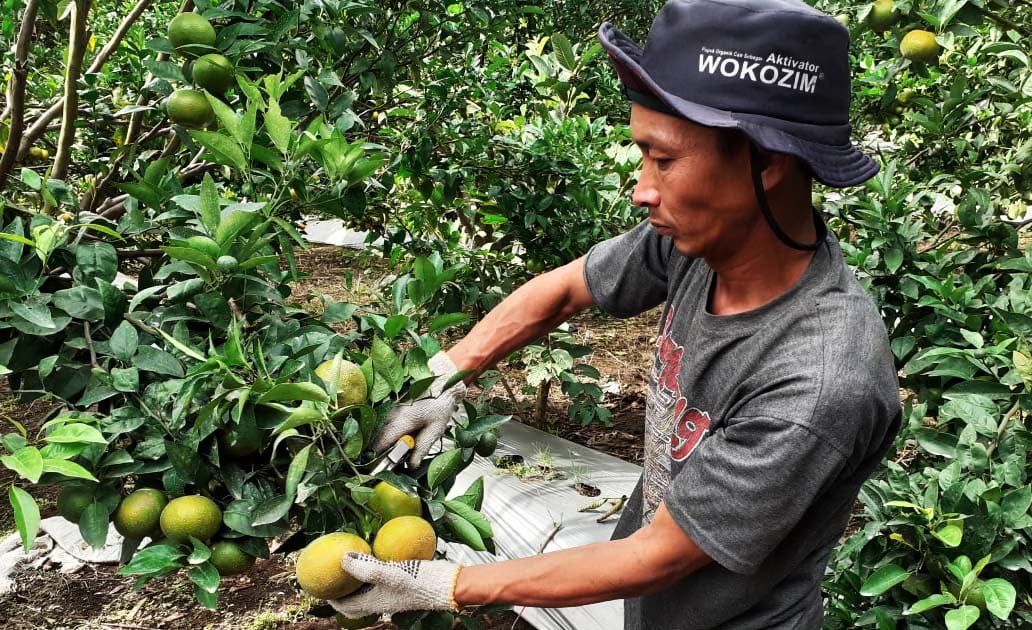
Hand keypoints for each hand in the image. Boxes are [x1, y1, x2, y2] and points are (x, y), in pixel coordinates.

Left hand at [329, 553, 461, 617]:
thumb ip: (366, 568)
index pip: (347, 606)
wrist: (449, 585)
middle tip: (336, 576)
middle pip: (356, 601)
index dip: (333, 598)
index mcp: (376, 602)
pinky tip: (379, 555)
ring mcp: (395, 593)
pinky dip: (375, 572)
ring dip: (359, 581)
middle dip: (344, 592)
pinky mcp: (405, 584)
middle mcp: (383, 600)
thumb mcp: (391, 573)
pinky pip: (383, 580)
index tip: (322, 585)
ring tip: (353, 563)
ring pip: (369, 591)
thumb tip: (342, 559)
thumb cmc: (421, 582)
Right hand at [373, 352, 466, 465]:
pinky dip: (389, 435)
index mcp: (403, 420)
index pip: (382, 441)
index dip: (377, 455)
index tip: (377, 467)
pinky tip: (401, 438)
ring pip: (381, 431)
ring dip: (386, 443)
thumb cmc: (439, 408)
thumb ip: (421, 448)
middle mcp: (392, 414)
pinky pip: (385, 426)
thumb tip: (410, 466)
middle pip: (379, 438)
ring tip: (399, 450)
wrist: (441, 386)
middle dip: (382, 452)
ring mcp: (390, 410)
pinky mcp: (392, 409)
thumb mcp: (435, 431)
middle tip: (391, 463)